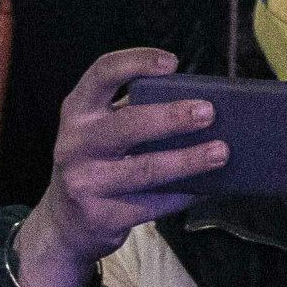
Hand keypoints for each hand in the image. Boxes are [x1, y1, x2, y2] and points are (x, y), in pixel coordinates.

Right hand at [12, 49, 227, 286]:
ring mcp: (84, 182)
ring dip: (188, 160)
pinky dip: (183, 194)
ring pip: (145, 169)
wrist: (65, 224)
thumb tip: (199, 106)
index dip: (136, 62)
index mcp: (78, 110)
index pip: (102, 73)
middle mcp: (75, 143)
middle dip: (172, 117)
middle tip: (209, 112)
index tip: (172, 63)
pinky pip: (151, 204)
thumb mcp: (101, 130)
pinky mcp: (100, 216)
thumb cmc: (98, 163)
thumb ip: (134, 114)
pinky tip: (207, 188)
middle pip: (128, 125)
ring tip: (221, 152)